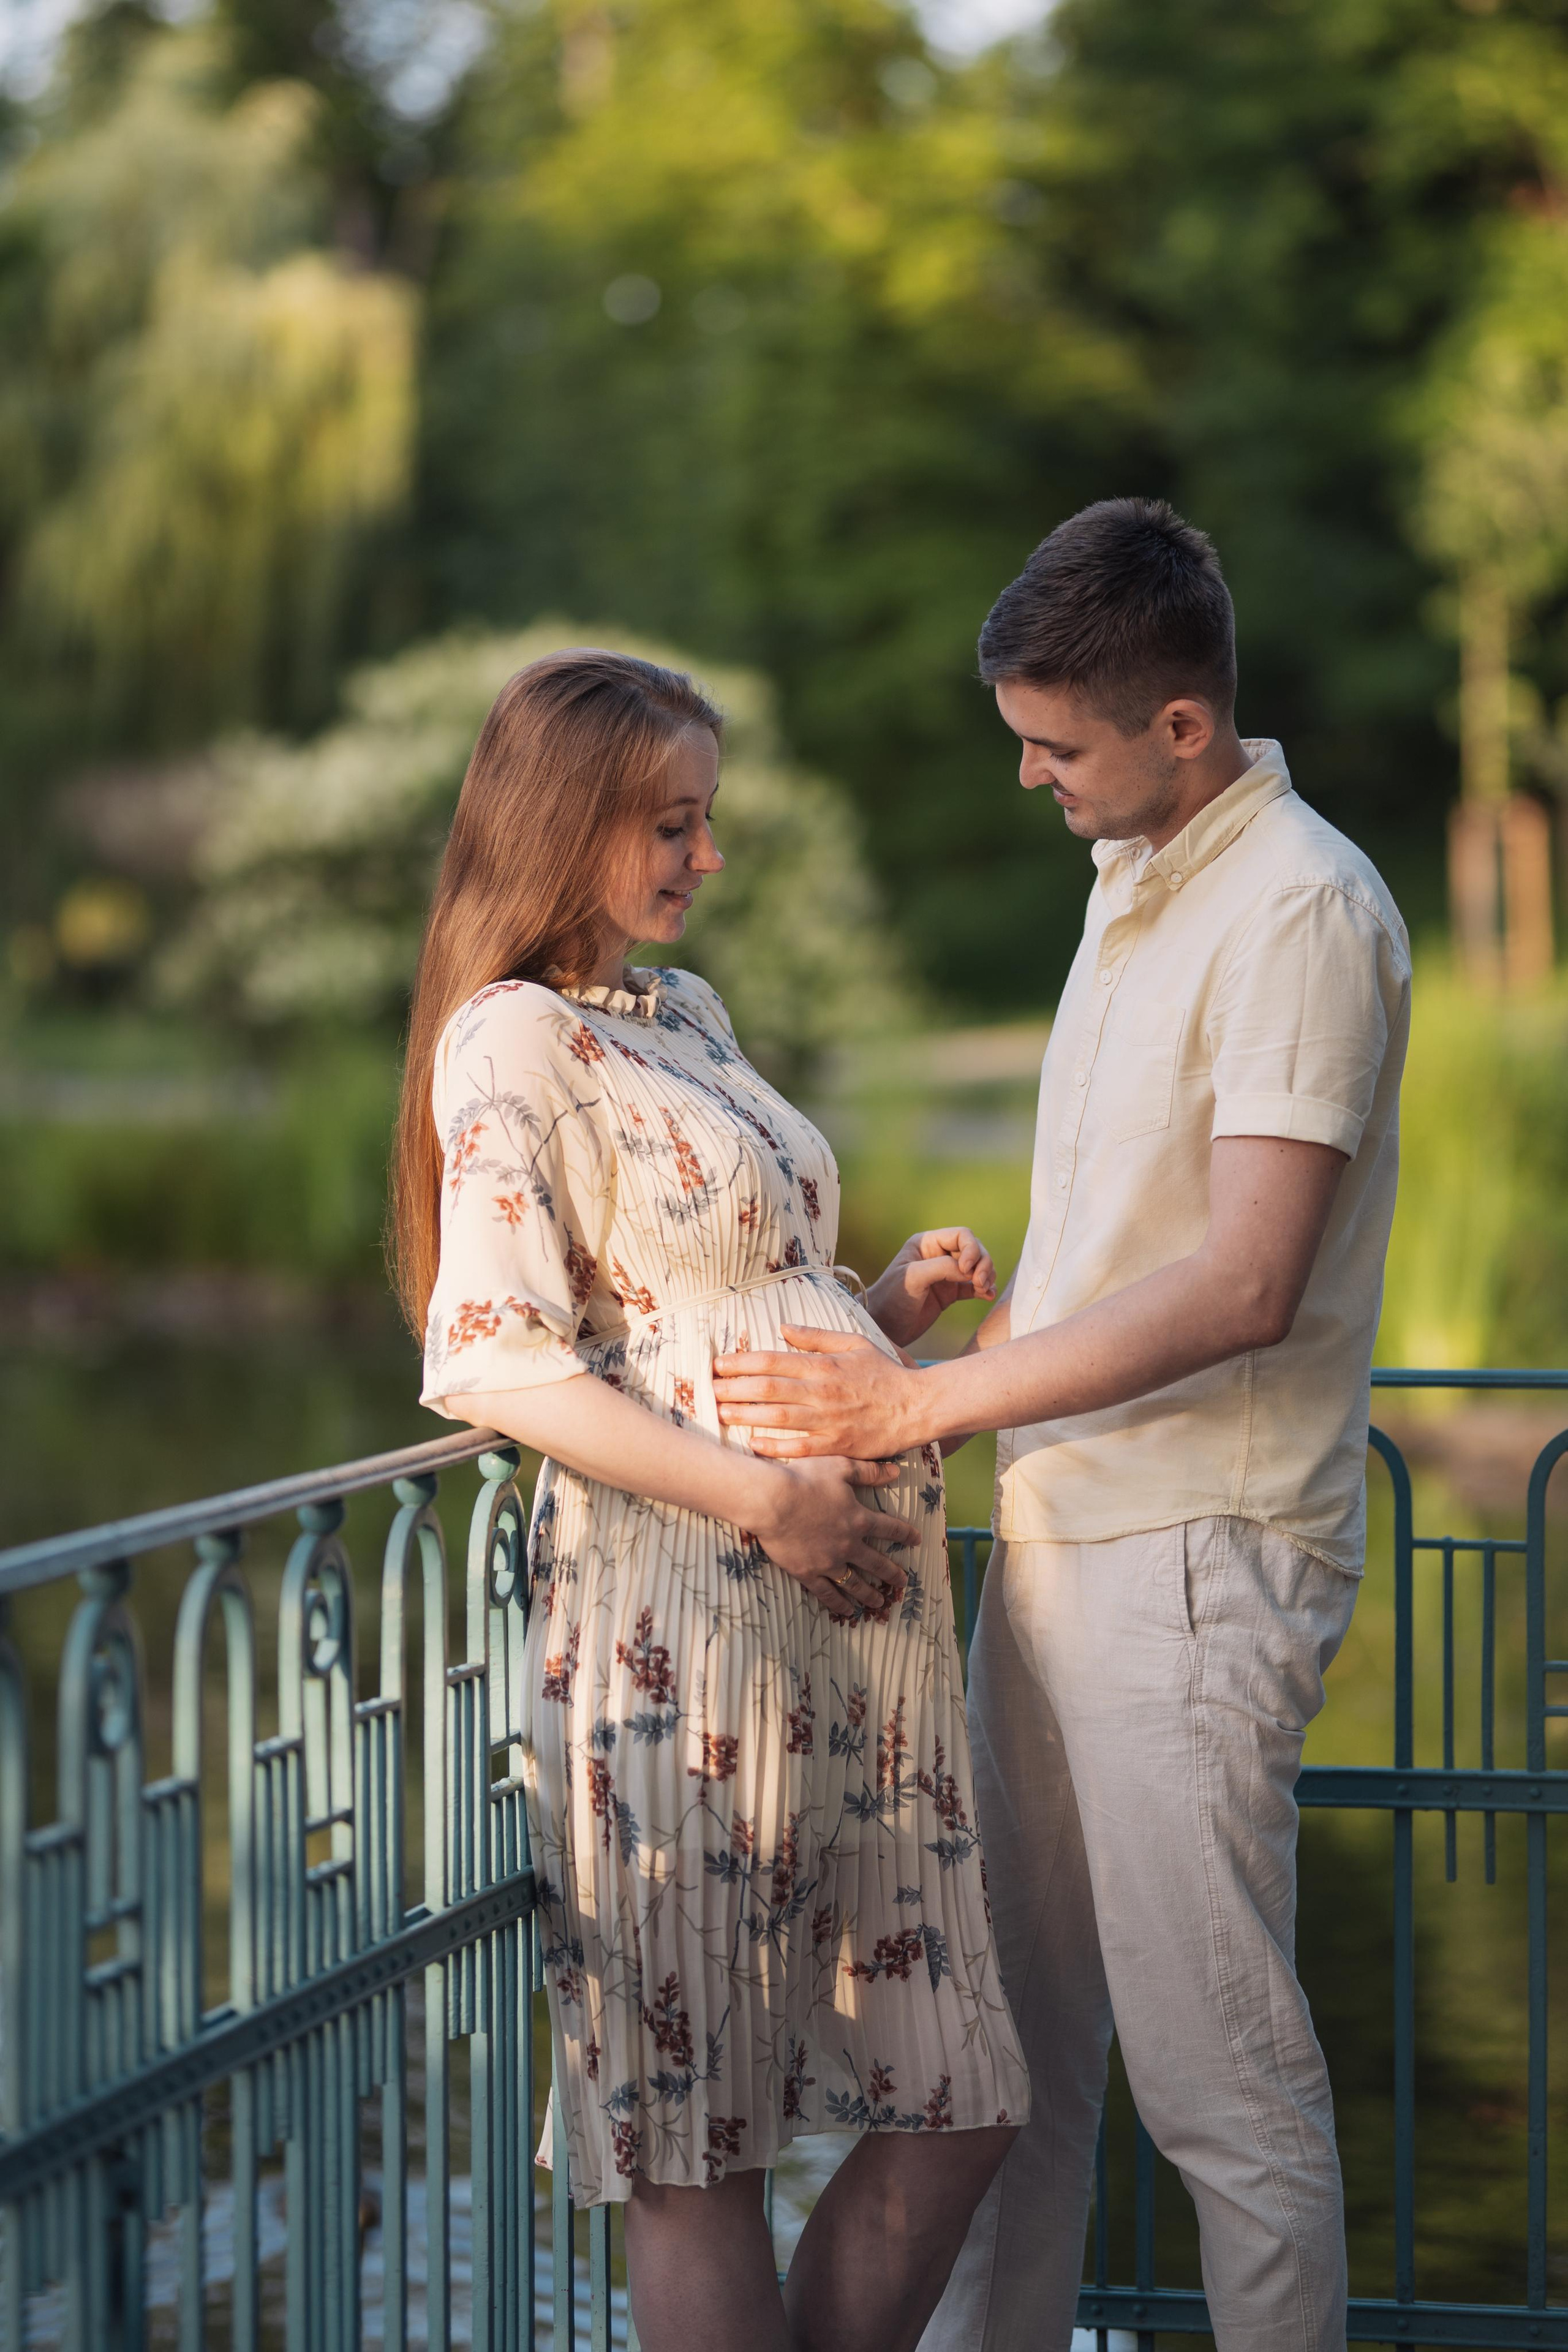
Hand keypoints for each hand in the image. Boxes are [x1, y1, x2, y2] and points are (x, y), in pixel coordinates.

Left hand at [715, 1327, 924, 1459]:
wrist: (917, 1407)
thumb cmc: (885, 1374)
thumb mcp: (854, 1343)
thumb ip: (817, 1336)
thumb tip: (783, 1327)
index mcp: (824, 1366)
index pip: (773, 1360)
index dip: (741, 1362)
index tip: (719, 1364)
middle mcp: (822, 1392)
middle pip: (768, 1388)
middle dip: (734, 1388)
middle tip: (709, 1389)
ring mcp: (829, 1421)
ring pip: (778, 1418)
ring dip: (746, 1415)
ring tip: (720, 1413)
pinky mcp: (837, 1446)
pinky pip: (800, 1448)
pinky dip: (775, 1447)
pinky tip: (753, 1444)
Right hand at [752, 1453, 918, 1620]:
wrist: (772, 1501)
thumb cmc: (804, 1479)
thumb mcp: (841, 1466)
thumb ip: (869, 1472)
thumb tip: (895, 1471)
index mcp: (858, 1519)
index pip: (890, 1529)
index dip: (905, 1535)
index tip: (917, 1541)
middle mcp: (848, 1544)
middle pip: (876, 1563)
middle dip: (892, 1573)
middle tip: (903, 1582)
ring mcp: (828, 1562)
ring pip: (855, 1583)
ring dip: (869, 1594)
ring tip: (879, 1603)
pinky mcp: (807, 1573)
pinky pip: (827, 1593)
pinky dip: (839, 1604)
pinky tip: (847, 1611)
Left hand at [864, 1227, 996, 1349]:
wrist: (884, 1327)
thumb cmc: (892, 1298)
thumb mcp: (913, 1277)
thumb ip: (942, 1267)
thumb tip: (970, 1269)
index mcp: (926, 1243)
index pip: (961, 1235)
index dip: (971, 1249)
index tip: (966, 1269)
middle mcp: (938, 1255)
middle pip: (974, 1250)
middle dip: (983, 1264)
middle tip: (980, 1283)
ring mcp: (946, 1275)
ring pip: (977, 1267)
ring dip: (986, 1276)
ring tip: (984, 1289)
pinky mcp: (950, 1293)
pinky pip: (974, 1286)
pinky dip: (984, 1290)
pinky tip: (987, 1297)